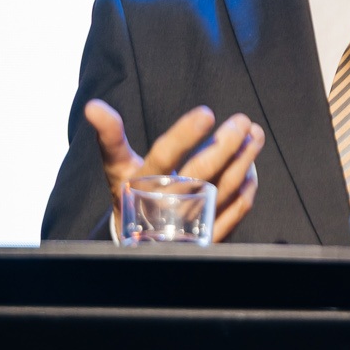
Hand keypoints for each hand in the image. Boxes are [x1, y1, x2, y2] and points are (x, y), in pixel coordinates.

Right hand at [86, 100, 263, 242]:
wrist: (136, 243)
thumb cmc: (131, 194)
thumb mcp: (116, 167)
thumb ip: (110, 136)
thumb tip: (93, 107)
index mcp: (140, 184)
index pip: (164, 155)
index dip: (184, 135)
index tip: (206, 113)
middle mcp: (165, 205)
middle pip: (201, 172)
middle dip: (225, 145)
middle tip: (243, 122)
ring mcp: (188, 224)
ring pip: (221, 190)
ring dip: (242, 162)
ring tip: (256, 136)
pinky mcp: (204, 237)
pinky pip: (231, 215)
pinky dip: (245, 193)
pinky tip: (252, 172)